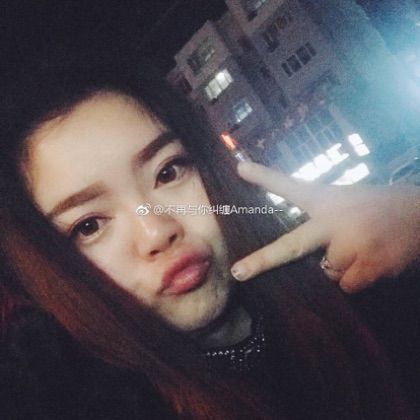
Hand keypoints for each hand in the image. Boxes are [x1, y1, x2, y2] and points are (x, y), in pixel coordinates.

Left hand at [230, 161, 419, 292]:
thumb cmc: (378, 207)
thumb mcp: (345, 200)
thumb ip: (321, 217)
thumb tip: (311, 250)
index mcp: (326, 200)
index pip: (290, 186)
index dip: (264, 177)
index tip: (239, 168)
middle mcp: (334, 221)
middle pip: (292, 246)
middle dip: (262, 261)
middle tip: (239, 273)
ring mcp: (351, 243)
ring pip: (327, 273)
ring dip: (340, 268)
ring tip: (362, 248)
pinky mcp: (370, 264)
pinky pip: (347, 285)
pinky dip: (357, 279)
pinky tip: (373, 261)